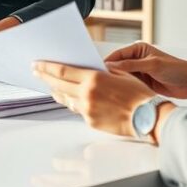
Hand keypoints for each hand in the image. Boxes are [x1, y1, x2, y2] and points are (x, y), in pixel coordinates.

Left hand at [32, 61, 162, 138]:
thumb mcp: (121, 74)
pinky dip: (72, 103)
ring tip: (52, 85)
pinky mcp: (91, 122)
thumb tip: (87, 67)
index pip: (62, 71)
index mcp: (94, 79)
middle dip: (45, 78)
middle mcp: (86, 95)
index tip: (36, 64)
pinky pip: (77, 110)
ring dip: (57, 91)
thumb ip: (101, 71)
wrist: (150, 118)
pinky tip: (71, 98)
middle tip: (36, 72)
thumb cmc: (139, 94)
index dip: (46, 67)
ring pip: (65, 99)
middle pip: (58, 85)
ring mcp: (87, 110)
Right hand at [104, 42, 186, 99]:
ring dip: (116, 83)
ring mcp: (139, 73)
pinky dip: (123, 90)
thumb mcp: (152, 65)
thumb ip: (131, 66)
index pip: (117, 56)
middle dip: (109, 74)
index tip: (96, 70)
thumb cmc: (176, 69)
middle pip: (117, 67)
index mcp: (138, 50)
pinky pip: (129, 86)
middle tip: (98, 83)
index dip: (107, 63)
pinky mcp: (142, 84)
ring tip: (105, 90)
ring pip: (122, 78)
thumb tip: (111, 66)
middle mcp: (137, 60)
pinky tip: (117, 95)